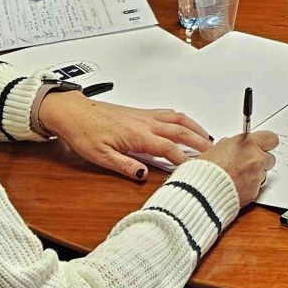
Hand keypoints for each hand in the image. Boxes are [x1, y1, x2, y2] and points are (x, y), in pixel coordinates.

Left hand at [36, 94, 213, 180]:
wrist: (73, 112)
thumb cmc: (85, 132)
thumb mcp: (100, 156)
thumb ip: (124, 165)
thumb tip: (143, 174)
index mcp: (138, 135)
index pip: (168, 149)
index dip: (184, 160)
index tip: (196, 169)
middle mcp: (145, 123)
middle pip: (180, 131)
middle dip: (199, 141)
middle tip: (214, 152)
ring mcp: (144, 115)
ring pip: (177, 119)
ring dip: (195, 128)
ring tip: (208, 138)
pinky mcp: (141, 112)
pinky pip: (169, 114)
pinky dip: (183, 119)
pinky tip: (185, 124)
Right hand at [196, 131, 280, 207]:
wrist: (201, 192)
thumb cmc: (204, 170)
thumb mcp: (216, 148)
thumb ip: (231, 145)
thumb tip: (235, 146)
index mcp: (247, 143)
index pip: (271, 138)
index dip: (266, 143)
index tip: (263, 146)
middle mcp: (255, 158)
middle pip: (270, 158)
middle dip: (261, 161)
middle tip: (247, 164)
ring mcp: (257, 175)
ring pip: (264, 174)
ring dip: (255, 176)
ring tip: (237, 178)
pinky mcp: (255, 191)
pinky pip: (257, 188)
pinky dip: (249, 188)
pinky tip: (236, 187)